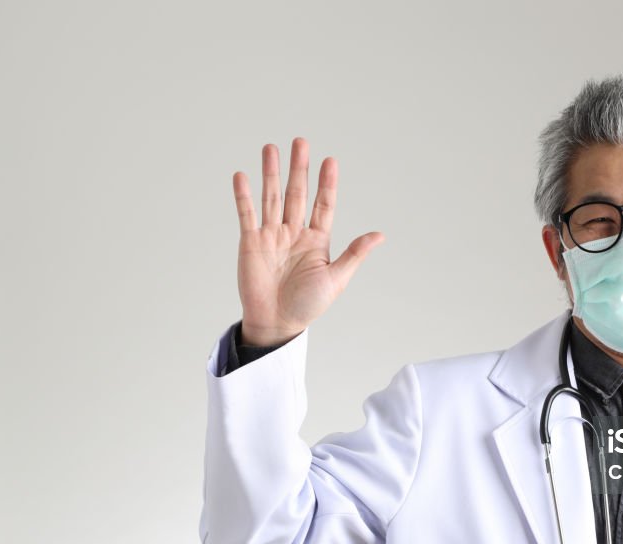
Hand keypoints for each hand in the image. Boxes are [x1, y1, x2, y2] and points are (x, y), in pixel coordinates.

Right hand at [232, 138, 383, 345]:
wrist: (277, 322)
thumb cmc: (308, 305)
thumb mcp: (336, 279)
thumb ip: (354, 254)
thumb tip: (380, 235)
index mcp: (318, 240)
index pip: (323, 204)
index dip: (327, 183)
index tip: (330, 161)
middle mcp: (294, 233)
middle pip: (297, 194)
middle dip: (299, 168)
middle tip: (300, 142)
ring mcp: (272, 235)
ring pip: (272, 197)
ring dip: (271, 173)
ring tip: (271, 148)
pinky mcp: (251, 242)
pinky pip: (246, 214)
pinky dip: (243, 196)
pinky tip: (243, 175)